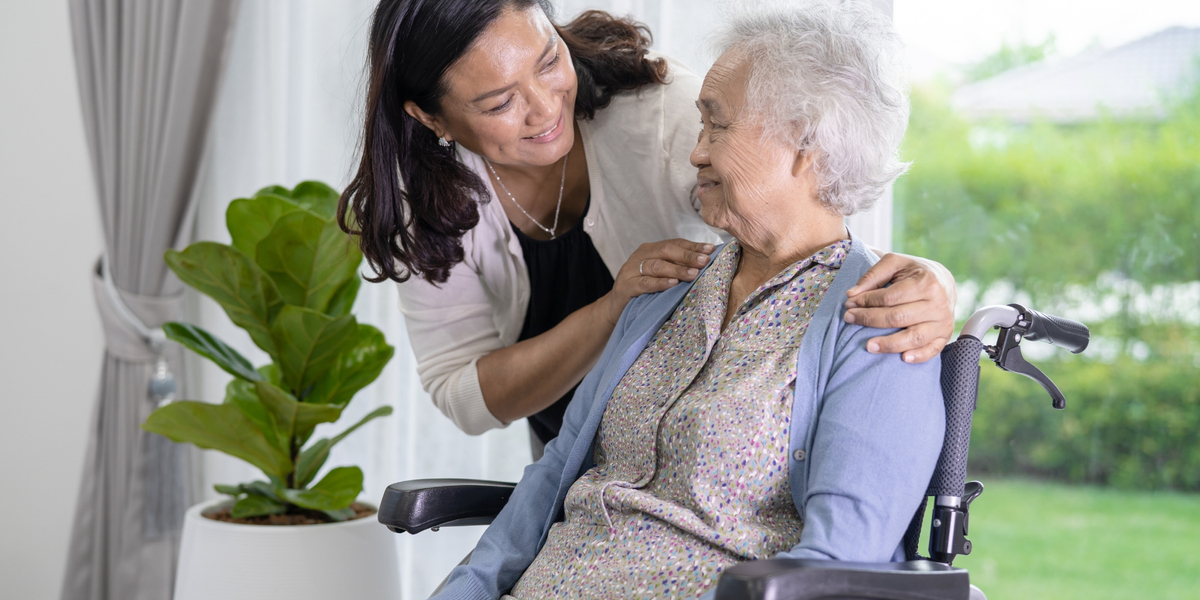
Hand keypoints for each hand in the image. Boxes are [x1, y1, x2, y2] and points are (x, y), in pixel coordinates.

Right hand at [599, 239, 715, 324]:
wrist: (616, 307)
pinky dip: (660, 283)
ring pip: (657, 266)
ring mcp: (631, 270)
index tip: (711, 249)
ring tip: (693, 273)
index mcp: (650, 250)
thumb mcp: (660, 275)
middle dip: (687, 256)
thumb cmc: (643, 290)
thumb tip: (705, 263)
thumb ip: (676, 267)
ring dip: (677, 269)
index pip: (674, 243)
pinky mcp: (626, 286)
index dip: (693, 246)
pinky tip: (673, 283)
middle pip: (666, 251)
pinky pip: (645, 283)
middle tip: (705, 261)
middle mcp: (640, 256)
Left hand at [843, 252, 956, 363]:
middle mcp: (937, 303)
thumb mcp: (895, 264)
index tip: (849, 303)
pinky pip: (932, 350)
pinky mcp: (945, 335)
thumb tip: (851, 295)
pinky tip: (902, 358)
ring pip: (914, 337)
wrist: (944, 282)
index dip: (866, 301)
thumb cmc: (914, 272)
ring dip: (889, 344)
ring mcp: (943, 321)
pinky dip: (919, 356)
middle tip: (849, 318)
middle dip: (870, 319)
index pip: (890, 297)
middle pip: (898, 317)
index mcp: (926, 282)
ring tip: (868, 346)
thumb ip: (873, 275)